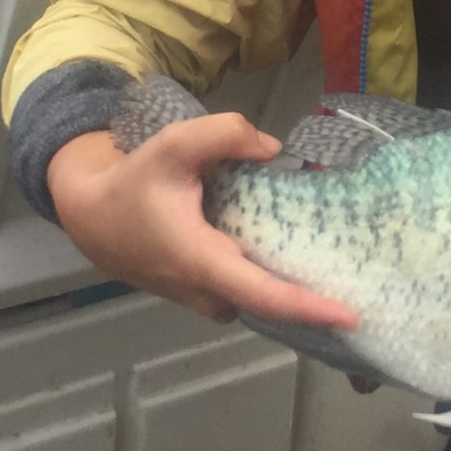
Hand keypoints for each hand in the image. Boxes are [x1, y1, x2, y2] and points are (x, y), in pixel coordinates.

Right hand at [47, 118, 357, 331]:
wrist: (91, 215)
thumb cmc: (132, 183)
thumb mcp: (172, 144)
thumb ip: (223, 135)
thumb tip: (273, 148)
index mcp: (201, 262)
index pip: (262, 295)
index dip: (307, 307)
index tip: (349, 316)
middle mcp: (206, 293)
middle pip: (270, 305)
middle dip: (313, 300)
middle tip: (360, 282)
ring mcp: (203, 300)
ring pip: (259, 302)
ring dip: (292, 290)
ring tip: (337, 267)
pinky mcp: (202, 296)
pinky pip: (247, 296)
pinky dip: (271, 282)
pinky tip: (296, 257)